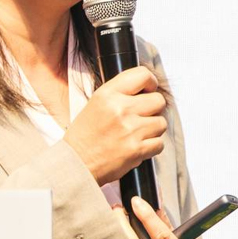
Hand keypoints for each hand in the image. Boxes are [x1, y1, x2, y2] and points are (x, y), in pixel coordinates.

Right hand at [62, 66, 167, 183]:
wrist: (76, 163)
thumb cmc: (84, 136)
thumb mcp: (95, 104)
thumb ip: (119, 94)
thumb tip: (146, 92)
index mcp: (108, 94)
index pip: (143, 75)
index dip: (151, 84)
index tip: (149, 91)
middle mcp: (120, 109)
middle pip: (158, 101)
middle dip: (154, 109)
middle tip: (143, 117)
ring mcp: (130, 130)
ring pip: (161, 123)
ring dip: (153, 129)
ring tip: (137, 134)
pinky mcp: (137, 149)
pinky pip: (159, 143)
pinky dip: (152, 147)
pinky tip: (137, 146)